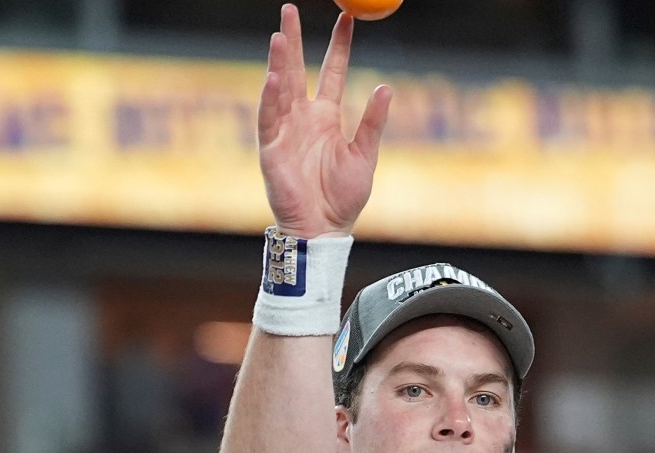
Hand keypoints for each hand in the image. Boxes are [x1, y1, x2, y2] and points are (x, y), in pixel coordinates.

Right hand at [257, 4, 391, 236]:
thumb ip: (373, 122)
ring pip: (280, 87)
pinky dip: (270, 97)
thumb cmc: (343, 198)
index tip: (347, 18)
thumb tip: (386, 87)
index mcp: (327, 117)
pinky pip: (268, 117)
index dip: (338, 45)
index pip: (331, 71)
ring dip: (278, 61)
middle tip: (290, 8)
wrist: (324, 230)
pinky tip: (273, 76)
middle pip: (296, 68)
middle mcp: (303, 118)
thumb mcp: (365, 156)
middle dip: (292, 39)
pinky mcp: (270, 148)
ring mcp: (284, 130)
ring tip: (279, 34)